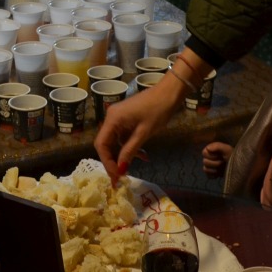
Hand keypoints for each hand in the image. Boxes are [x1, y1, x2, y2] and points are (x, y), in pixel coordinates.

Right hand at [95, 67, 188, 182]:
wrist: (169, 93)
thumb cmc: (157, 110)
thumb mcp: (144, 133)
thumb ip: (130, 151)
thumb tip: (120, 170)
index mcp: (112, 119)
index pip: (101, 144)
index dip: (107, 162)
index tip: (116, 176)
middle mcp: (111, 118)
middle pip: (106, 144)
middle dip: (113, 161)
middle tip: (120, 178)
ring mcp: (119, 118)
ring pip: (115, 142)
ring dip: (123, 155)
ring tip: (131, 170)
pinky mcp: (126, 119)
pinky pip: (123, 137)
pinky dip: (130, 147)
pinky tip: (142, 156)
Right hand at [202, 142, 232, 178]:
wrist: (239, 168)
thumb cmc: (234, 157)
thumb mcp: (228, 149)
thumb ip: (217, 146)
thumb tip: (208, 148)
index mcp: (212, 150)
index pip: (204, 153)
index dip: (212, 155)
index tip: (220, 156)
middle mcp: (210, 158)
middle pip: (205, 161)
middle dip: (215, 163)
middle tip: (223, 162)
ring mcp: (210, 167)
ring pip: (205, 169)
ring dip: (215, 169)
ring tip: (222, 168)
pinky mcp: (211, 174)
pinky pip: (208, 175)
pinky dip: (214, 175)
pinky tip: (220, 173)